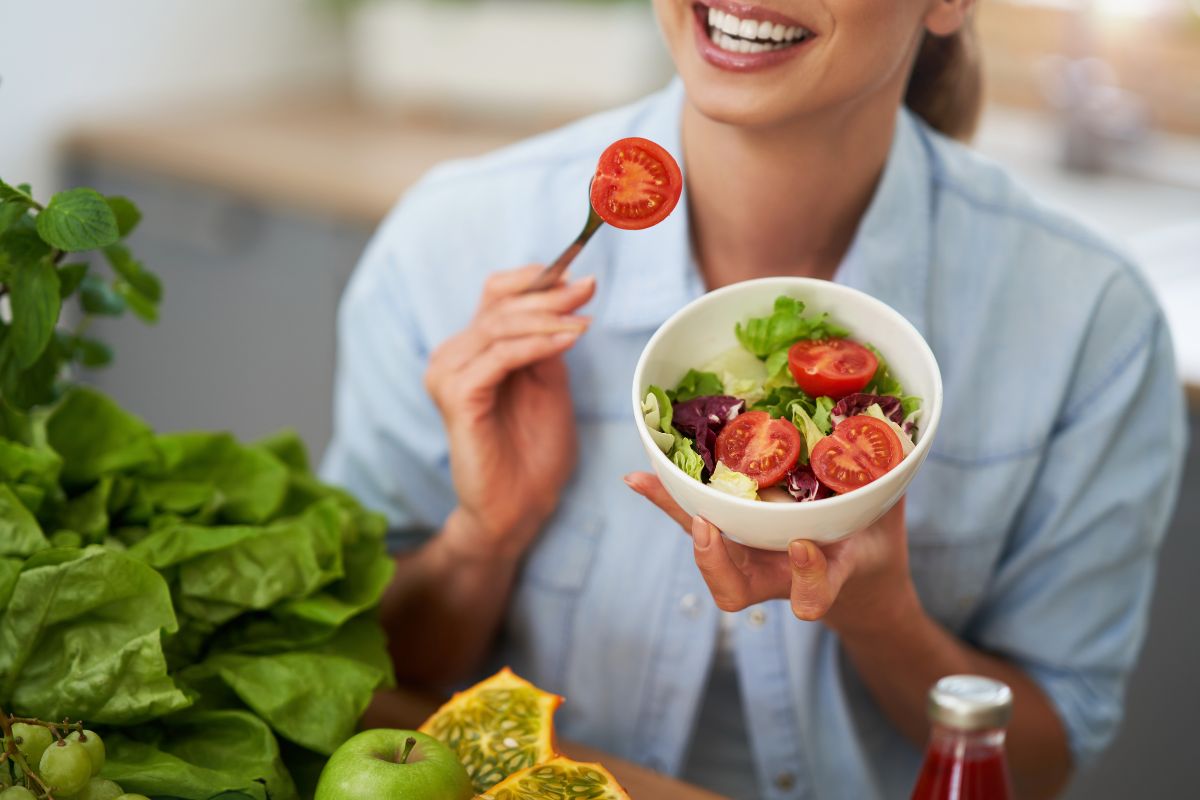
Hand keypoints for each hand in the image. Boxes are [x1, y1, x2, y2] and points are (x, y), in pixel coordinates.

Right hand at [425, 265, 595, 559]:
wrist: (521, 506)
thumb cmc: (535, 449)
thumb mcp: (549, 382)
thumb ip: (547, 341)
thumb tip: (567, 297)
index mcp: (473, 349)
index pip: (497, 294)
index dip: (537, 280)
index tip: (581, 277)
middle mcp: (452, 356)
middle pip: (500, 305)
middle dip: (550, 295)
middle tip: (589, 289)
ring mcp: (449, 375)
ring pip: (500, 327)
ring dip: (548, 318)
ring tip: (585, 321)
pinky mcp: (458, 397)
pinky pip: (500, 357)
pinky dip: (537, 345)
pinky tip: (569, 340)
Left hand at [623, 472, 920, 635]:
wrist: (854, 572)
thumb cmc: (868, 551)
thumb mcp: (881, 527)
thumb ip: (886, 494)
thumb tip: (900, 443)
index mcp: (818, 579)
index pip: (811, 595)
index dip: (808, 578)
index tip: (805, 546)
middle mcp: (773, 573)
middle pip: (733, 587)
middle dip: (716, 561)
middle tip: (707, 527)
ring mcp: (748, 553)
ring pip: (707, 547)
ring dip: (680, 517)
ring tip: (650, 483)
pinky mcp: (731, 526)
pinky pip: (694, 513)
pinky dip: (667, 495)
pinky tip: (635, 478)